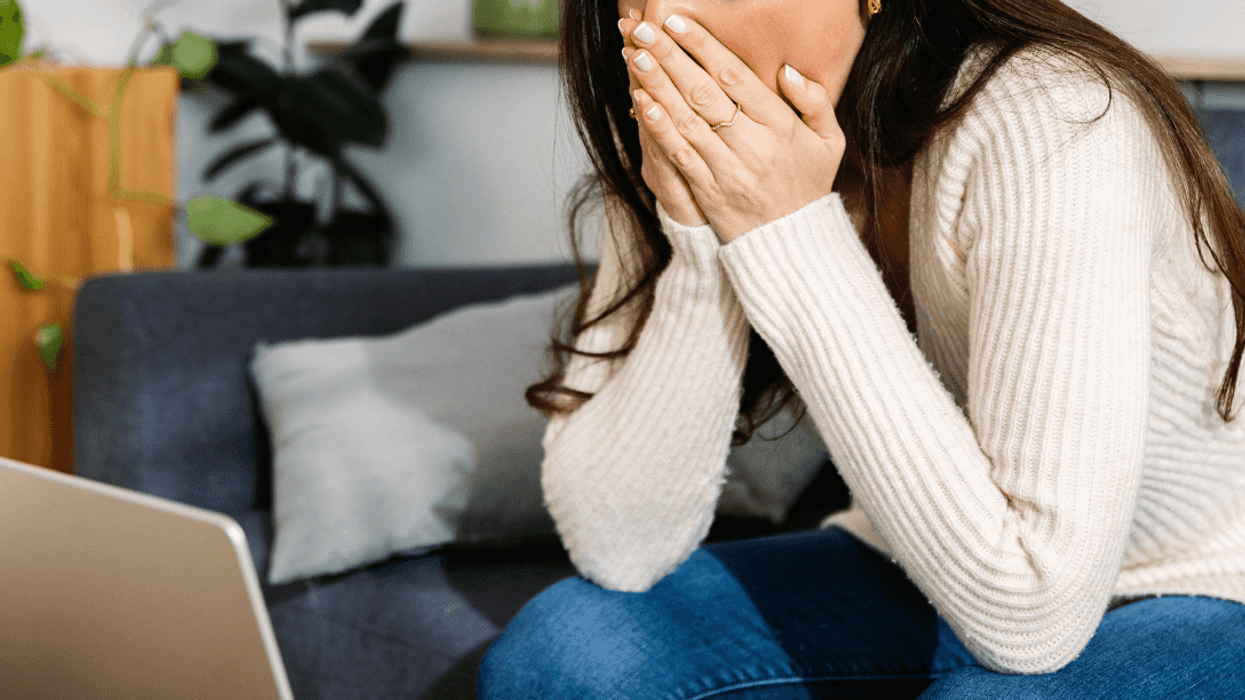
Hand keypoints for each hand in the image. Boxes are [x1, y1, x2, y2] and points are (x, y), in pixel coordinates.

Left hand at [621, 13, 844, 242]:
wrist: (793, 244)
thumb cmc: (808, 185)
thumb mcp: (830, 141)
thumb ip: (814, 101)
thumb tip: (787, 69)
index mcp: (780, 127)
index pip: (735, 77)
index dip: (704, 46)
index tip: (678, 22)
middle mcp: (752, 146)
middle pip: (704, 93)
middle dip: (670, 57)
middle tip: (644, 31)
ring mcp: (728, 170)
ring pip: (686, 121)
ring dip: (657, 86)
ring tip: (634, 57)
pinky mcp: (708, 191)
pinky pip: (679, 155)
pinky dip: (658, 128)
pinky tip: (641, 103)